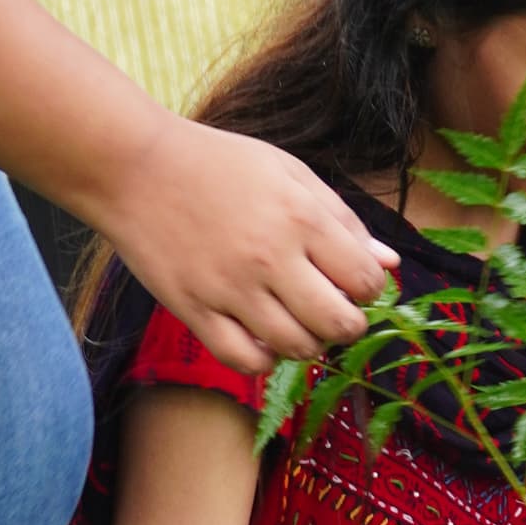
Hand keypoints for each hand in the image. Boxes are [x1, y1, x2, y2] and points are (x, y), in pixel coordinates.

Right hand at [95, 113, 400, 371]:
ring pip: (296, 348)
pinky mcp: (193, 310)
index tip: (354, 283)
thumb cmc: (219, 164)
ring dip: (309, 343)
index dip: (370, 290)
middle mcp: (270, 259)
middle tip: (335, 311)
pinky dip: (264, 359)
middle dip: (349, 325)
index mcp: (302, 218)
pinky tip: (262, 336)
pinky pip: (244, 361)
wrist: (135, 167)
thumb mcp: (291, 175)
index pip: (365, 281)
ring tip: (299, 321)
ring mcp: (230, 289)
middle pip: (339, 324)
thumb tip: (389, 264)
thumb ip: (343, 221)